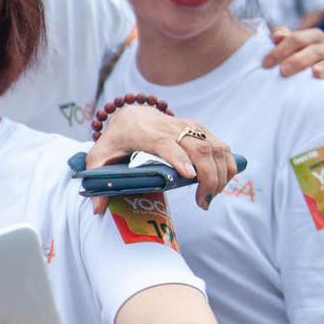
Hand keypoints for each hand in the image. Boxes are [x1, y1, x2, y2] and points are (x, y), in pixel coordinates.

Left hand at [89, 106, 236, 209]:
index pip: (166, 143)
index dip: (179, 158)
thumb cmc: (116, 139)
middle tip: (204, 202)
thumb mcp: (99, 157)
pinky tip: (221, 184)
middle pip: (198, 147)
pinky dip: (227, 165)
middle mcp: (170, 127)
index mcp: (145, 133)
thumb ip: (96, 180)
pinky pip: (221, 145)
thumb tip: (98, 210)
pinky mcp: (200, 129)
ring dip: (220, 173)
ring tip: (211, 197)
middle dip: (207, 176)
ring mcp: (188, 126)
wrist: (132, 114)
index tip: (189, 176)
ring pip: (214, 146)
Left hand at [261, 25, 323, 83]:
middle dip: (299, 59)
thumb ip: (281, 44)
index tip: (266, 63)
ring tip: (315, 73)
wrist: (303, 92)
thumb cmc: (289, 70)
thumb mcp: (283, 56)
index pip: (301, 38)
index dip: (284, 46)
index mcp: (313, 41)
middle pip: (316, 50)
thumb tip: (278, 34)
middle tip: (282, 71)